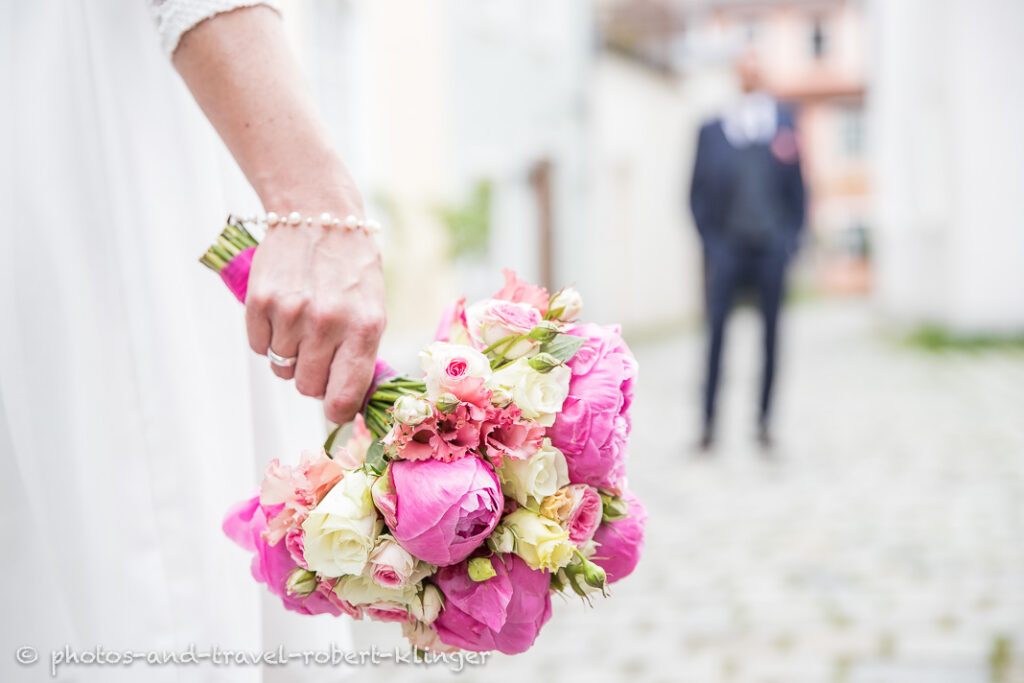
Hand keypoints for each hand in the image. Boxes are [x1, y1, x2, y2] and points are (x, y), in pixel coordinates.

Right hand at [244, 188, 385, 424]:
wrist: (318, 214)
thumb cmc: (351, 270)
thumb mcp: (372, 309)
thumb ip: (361, 356)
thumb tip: (346, 403)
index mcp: (363, 328)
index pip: (344, 397)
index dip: (337, 410)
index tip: (335, 406)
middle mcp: (327, 323)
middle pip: (307, 387)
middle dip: (313, 377)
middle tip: (319, 350)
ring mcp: (290, 313)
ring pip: (281, 369)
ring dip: (290, 354)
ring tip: (303, 321)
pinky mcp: (259, 303)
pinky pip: (259, 347)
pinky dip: (269, 337)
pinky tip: (283, 310)